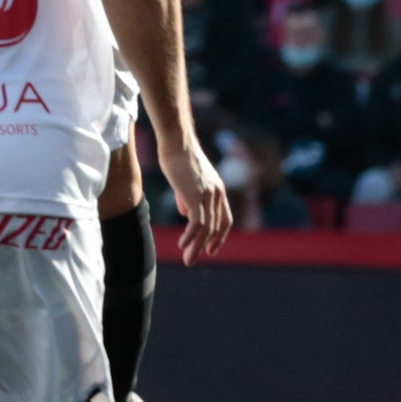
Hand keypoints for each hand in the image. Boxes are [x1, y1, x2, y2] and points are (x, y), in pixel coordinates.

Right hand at [158, 135, 231, 265]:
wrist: (176, 141)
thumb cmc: (177, 156)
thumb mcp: (185, 180)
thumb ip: (187, 197)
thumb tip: (187, 214)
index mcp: (217, 190)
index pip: (224, 219)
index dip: (219, 236)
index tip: (210, 250)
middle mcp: (217, 194)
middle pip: (215, 227)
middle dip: (204, 246)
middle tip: (192, 259)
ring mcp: (208, 195)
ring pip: (206, 228)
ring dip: (196, 246)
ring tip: (188, 259)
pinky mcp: (196, 196)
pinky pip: (197, 223)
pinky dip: (191, 236)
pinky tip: (182, 244)